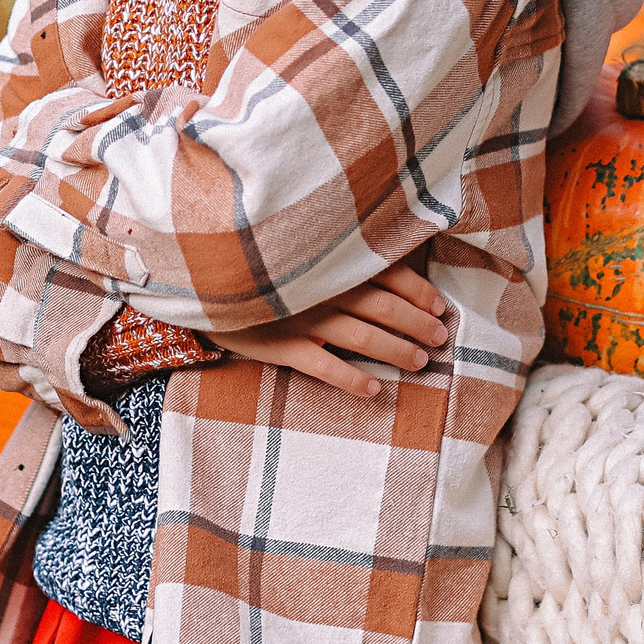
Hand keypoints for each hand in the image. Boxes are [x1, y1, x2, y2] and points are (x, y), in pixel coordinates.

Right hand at [210, 264, 449, 396]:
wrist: (203, 285)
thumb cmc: (262, 269)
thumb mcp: (302, 256)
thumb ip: (338, 261)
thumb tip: (390, 271)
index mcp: (331, 263)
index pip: (388, 274)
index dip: (419, 291)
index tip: (441, 306)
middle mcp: (322, 290)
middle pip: (383, 308)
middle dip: (417, 324)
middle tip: (439, 338)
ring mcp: (302, 319)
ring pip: (362, 337)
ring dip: (395, 350)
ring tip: (419, 362)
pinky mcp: (281, 347)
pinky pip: (323, 367)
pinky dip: (352, 379)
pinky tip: (375, 388)